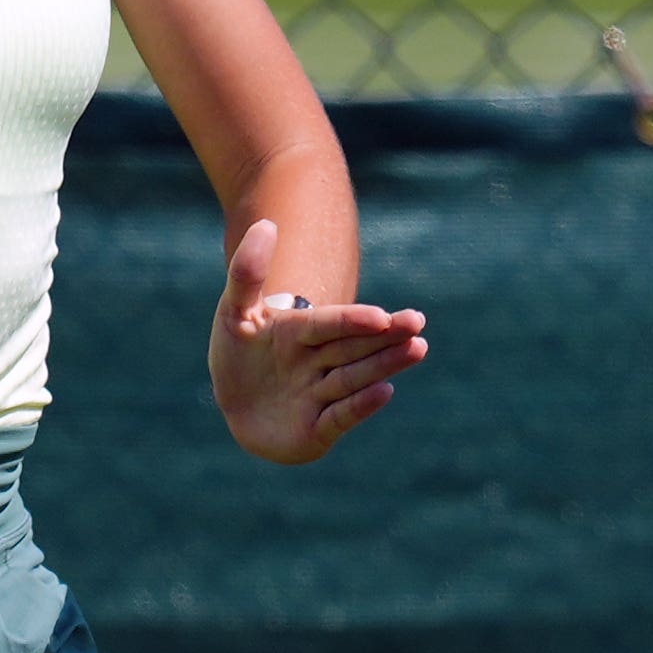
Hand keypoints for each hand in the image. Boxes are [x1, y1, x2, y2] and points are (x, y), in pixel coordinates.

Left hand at [211, 217, 425, 464]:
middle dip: (386, 337)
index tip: (381, 316)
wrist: (239, 406)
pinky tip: (386, 390)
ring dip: (384, 364)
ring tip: (416, 349)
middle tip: (418, 324)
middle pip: (354, 347)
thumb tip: (266, 224)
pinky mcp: (319, 428)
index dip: (354, 320)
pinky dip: (361, 405)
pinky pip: (341, 415)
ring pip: (354, 377)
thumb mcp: (234, 312)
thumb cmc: (239, 355)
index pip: (331, 323)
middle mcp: (317, 361)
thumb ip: (247, 272)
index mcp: (301, 332)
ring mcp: (320, 394)